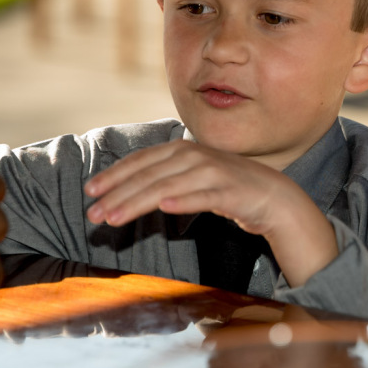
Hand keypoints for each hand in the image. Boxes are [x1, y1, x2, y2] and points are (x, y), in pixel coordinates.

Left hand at [84, 140, 336, 285]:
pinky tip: (164, 207)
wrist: (277, 200)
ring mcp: (214, 172)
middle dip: (117, 194)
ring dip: (137, 201)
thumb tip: (132, 189)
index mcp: (184, 150)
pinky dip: (183, 200)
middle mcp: (196, 156)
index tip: (90, 192)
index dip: (114, 175)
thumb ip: (167, 177)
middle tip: (92, 214)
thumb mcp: (194, 179)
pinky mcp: (231, 192)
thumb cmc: (230, 191)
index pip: (142, 161)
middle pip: (149, 175)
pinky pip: (203, 197)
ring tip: (113, 218)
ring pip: (168, 186)